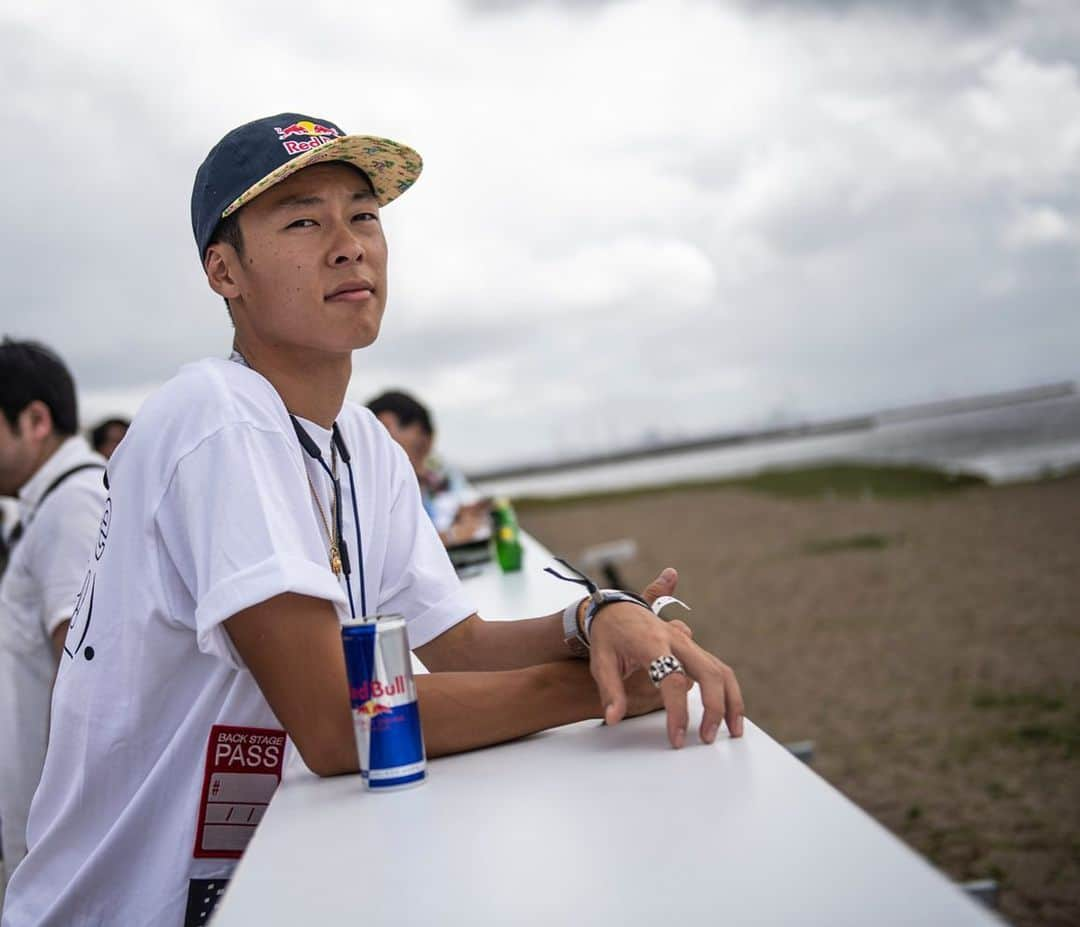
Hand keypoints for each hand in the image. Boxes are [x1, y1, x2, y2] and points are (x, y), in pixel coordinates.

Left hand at [588, 568, 744, 748]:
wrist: (615, 607)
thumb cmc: (608, 633)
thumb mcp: (600, 660)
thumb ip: (610, 690)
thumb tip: (614, 718)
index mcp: (652, 642)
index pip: (672, 679)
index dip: (678, 711)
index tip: (677, 737)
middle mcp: (676, 640)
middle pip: (708, 672)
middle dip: (714, 708)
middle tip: (707, 737)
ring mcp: (687, 642)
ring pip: (720, 670)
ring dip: (731, 701)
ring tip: (733, 730)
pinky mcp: (693, 648)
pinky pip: (718, 668)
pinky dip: (729, 691)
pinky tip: (730, 713)